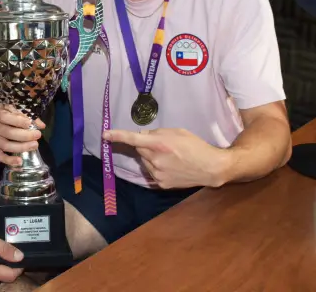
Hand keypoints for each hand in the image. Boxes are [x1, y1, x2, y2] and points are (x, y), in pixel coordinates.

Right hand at [0, 101, 45, 166]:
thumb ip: (27, 115)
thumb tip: (41, 125)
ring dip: (21, 147)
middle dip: (24, 136)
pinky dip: (9, 160)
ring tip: (34, 146)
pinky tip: (19, 161)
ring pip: (5, 145)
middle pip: (7, 133)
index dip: (19, 121)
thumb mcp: (13, 107)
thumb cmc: (3, 110)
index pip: (5, 117)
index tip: (30, 124)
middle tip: (37, 135)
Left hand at [103, 128, 230, 188]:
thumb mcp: (178, 132)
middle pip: (139, 150)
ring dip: (150, 157)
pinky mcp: (161, 184)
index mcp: (160, 144)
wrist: (210, 168)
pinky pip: (151, 172)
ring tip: (169, 157)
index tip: (105, 135)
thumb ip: (158, 133)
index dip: (118, 136)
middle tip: (161, 145)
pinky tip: (171, 166)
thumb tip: (143, 136)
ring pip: (144, 162)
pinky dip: (156, 167)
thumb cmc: (196, 146)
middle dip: (145, 146)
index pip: (134, 139)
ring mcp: (158, 174)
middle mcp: (156, 160)